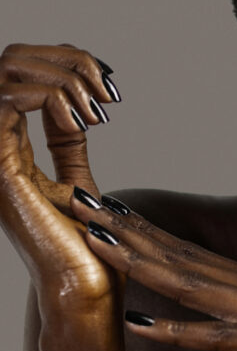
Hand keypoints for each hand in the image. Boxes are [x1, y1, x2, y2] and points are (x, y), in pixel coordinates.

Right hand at [0, 42, 120, 314]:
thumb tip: (75, 110)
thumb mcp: (78, 182)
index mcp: (11, 147)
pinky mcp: (3, 171)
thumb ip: (67, 144)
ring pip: (8, 71)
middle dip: (66, 60)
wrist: (86, 291)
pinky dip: (50, 97)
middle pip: (11, 59)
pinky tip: (86, 120)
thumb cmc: (86, 250)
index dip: (66, 62)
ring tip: (99, 105)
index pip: (22, 73)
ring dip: (63, 75)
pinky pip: (6, 104)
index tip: (111, 87)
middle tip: (107, 87)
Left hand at [68, 195, 236, 350]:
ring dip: (140, 263)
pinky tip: (143, 323)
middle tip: (79, 201)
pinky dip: (179, 331)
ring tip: (95, 237)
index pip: (193, 259)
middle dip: (126, 233)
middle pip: (179, 258)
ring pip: (190, 284)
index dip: (147, 239)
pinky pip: (221, 336)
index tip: (109, 218)